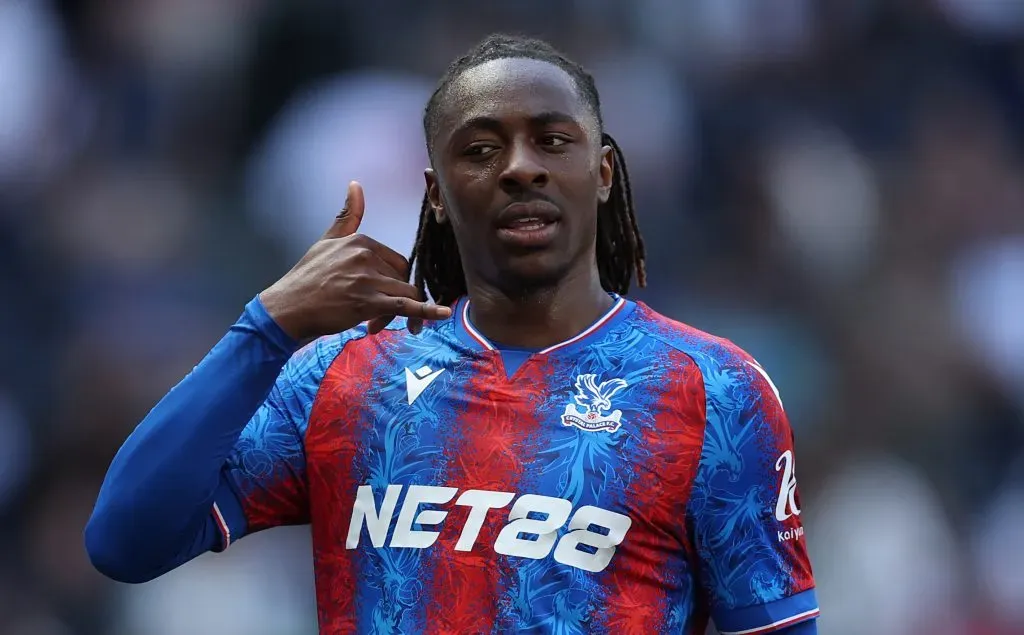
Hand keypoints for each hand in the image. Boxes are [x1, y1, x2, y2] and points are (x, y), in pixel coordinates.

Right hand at [259, 181, 450, 340]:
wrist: (287, 309)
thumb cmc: (307, 278)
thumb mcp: (326, 241)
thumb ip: (347, 216)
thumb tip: (356, 184)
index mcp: (361, 241)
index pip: (396, 261)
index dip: (390, 281)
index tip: (374, 294)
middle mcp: (366, 256)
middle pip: (403, 278)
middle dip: (395, 297)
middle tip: (374, 313)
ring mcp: (368, 279)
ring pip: (405, 294)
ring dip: (396, 313)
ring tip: (373, 323)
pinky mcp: (368, 301)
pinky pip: (407, 306)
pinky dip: (427, 311)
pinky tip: (443, 312)